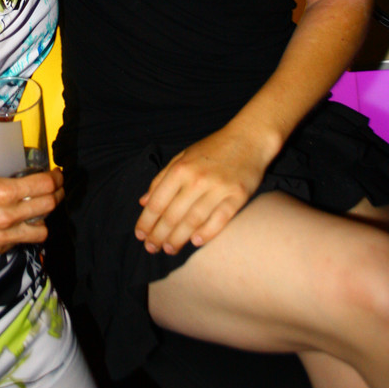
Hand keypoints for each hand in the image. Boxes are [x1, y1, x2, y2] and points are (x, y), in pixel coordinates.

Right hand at [0, 153, 63, 254]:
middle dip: (57, 194)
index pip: (44, 186)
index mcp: (2, 192)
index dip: (56, 178)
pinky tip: (18, 221)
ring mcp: (1, 235)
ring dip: (45, 217)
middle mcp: (6, 216)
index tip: (56, 174)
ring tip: (40, 209)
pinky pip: (20, 241)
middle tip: (55, 188)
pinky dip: (24, 231)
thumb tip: (9, 152)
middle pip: (49, 206)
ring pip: (41, 231)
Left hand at [134, 127, 271, 254]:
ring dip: (178, 239)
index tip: (140, 235)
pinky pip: (219, 220)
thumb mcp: (182, 156)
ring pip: (193, 221)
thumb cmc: (212, 148)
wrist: (248, 138)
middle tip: (151, 248)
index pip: (157, 202)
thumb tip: (144, 202)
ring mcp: (218, 188)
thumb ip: (161, 178)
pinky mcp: (238, 196)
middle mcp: (197, 179)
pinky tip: (195, 242)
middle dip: (159, 235)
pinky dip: (207, 233)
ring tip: (169, 250)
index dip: (146, 221)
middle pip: (172, 215)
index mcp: (180, 169)